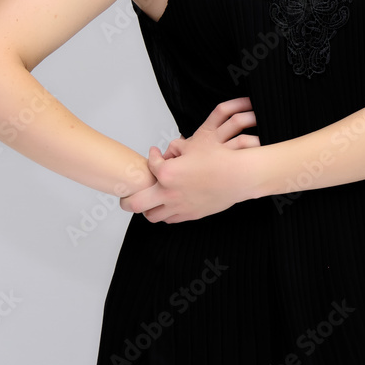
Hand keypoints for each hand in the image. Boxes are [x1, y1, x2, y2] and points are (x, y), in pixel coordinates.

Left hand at [119, 97, 259, 222]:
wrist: (239, 176)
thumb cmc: (220, 159)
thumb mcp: (196, 145)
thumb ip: (178, 148)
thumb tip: (171, 149)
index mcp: (167, 173)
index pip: (150, 166)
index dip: (151, 156)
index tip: (154, 153)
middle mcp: (169, 193)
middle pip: (135, 203)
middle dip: (126, 199)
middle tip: (125, 195)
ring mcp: (179, 206)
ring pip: (151, 215)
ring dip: (146, 207)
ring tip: (147, 200)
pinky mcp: (191, 215)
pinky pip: (169, 219)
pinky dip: (164, 213)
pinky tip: (167, 204)